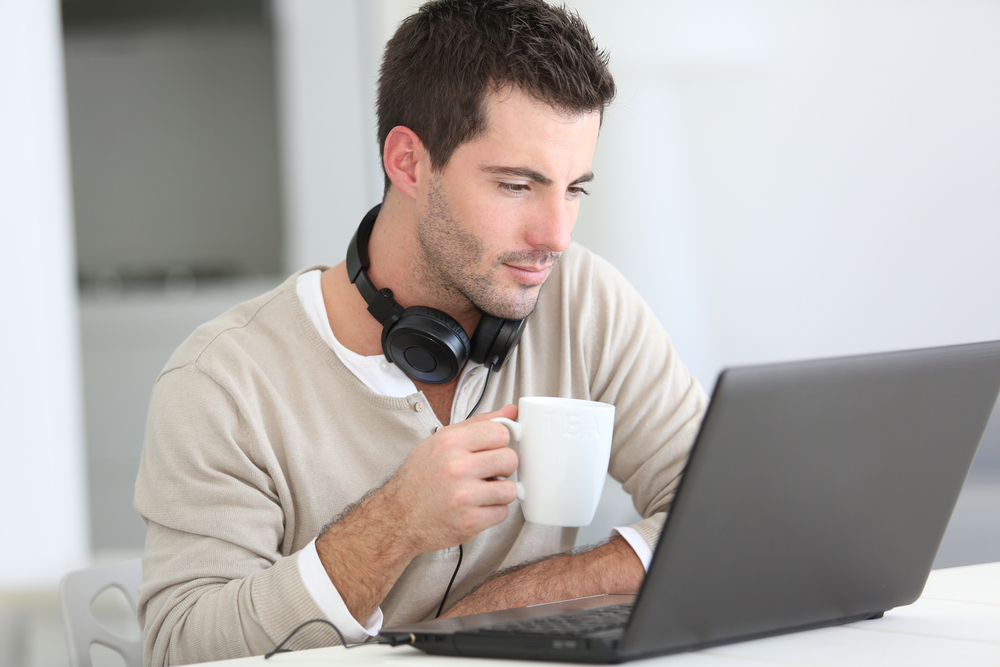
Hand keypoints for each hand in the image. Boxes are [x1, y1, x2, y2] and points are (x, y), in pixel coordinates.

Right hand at [383, 403, 519, 554]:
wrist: (398, 518)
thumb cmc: (420, 478)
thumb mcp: (441, 441)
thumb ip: (478, 424)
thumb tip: (511, 411)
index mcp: (450, 442)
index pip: (500, 432)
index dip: (499, 443)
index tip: (491, 450)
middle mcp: (457, 467)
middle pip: (510, 459)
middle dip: (502, 467)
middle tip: (487, 473)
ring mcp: (464, 496)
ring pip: (510, 489)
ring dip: (499, 492)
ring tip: (481, 492)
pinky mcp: (469, 522)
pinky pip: (502, 512)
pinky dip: (492, 512)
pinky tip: (475, 508)